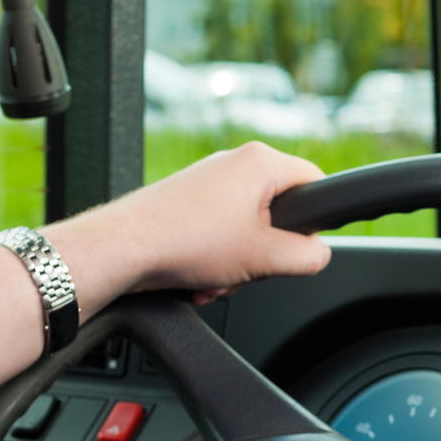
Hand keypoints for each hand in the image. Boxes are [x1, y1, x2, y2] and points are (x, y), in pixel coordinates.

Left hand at [47, 142, 330, 311]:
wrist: (122, 249)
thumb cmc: (184, 240)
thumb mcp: (264, 257)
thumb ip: (307, 256)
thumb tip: (319, 255)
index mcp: (260, 162)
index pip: (314, 182)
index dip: (315, 221)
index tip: (302, 248)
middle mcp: (233, 164)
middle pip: (278, 214)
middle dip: (265, 254)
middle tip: (249, 268)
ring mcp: (207, 183)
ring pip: (246, 231)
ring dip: (236, 266)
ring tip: (215, 278)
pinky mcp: (186, 203)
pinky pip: (218, 235)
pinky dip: (213, 261)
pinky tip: (197, 279)